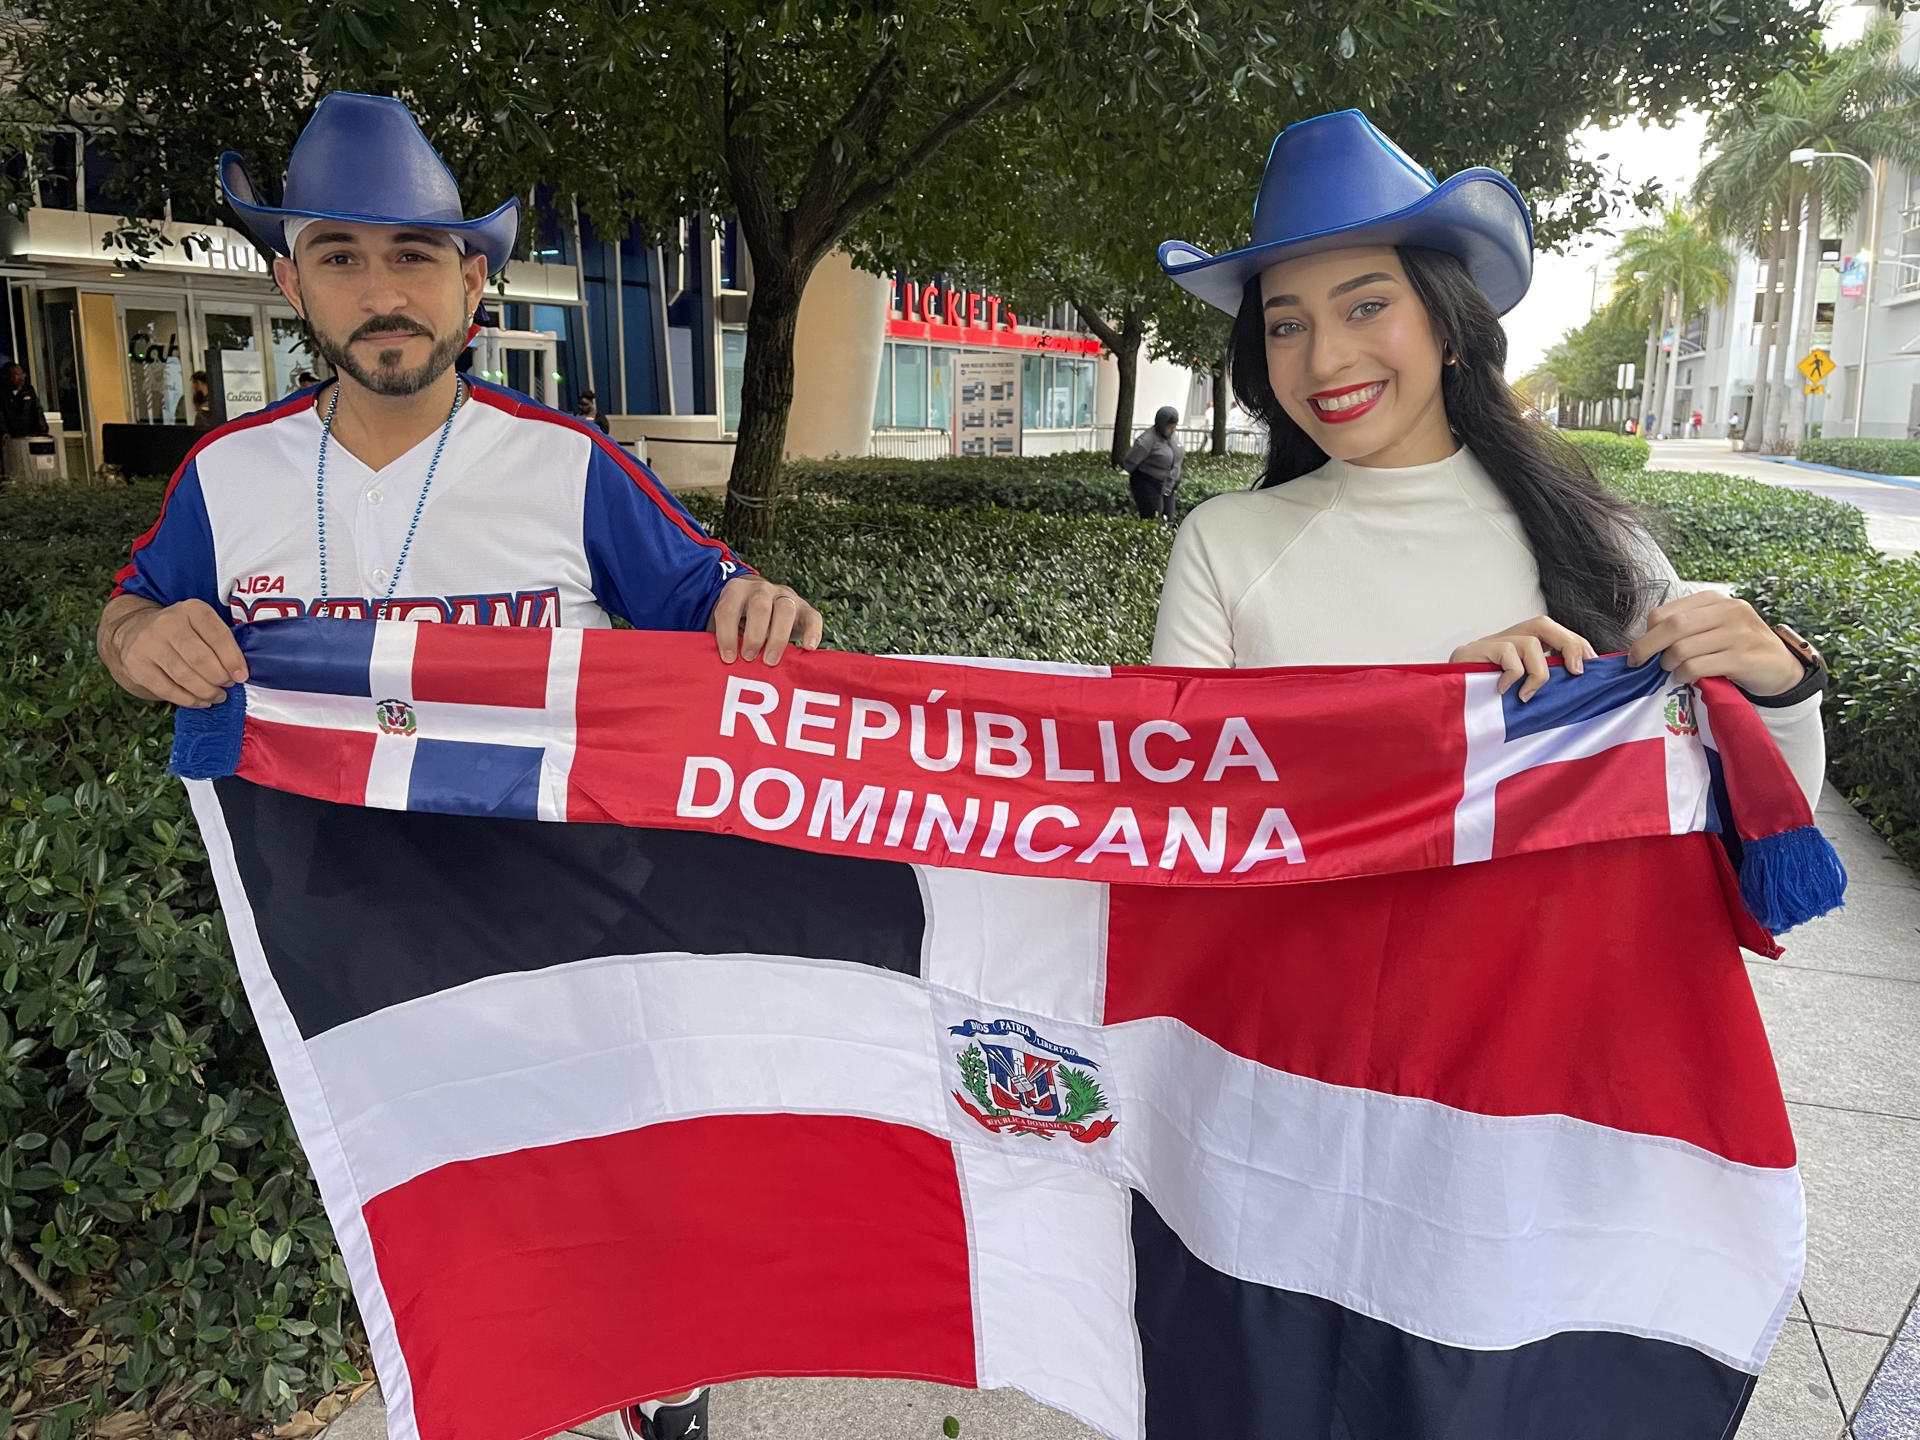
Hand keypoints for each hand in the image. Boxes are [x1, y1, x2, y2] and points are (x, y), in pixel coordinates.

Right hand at [101, 598, 247, 706]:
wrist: (134, 630)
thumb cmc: (182, 632)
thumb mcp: (201, 624)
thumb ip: (220, 642)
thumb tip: (239, 673)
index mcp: (192, 609)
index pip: (217, 635)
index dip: (233, 659)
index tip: (241, 676)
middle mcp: (168, 623)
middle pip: (200, 658)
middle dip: (219, 677)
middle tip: (227, 686)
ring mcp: (148, 643)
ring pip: (184, 676)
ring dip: (206, 691)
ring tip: (218, 696)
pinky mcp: (136, 664)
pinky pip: (167, 689)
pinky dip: (188, 699)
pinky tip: (200, 701)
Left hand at [709, 576, 822, 664]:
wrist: (763, 606)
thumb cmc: (741, 623)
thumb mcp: (728, 625)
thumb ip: (725, 639)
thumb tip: (718, 667)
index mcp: (736, 591)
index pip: (728, 610)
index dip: (726, 635)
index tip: (728, 659)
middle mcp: (761, 589)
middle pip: (759, 607)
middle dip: (753, 635)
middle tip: (749, 658)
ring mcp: (785, 596)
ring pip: (785, 609)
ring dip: (778, 637)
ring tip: (770, 661)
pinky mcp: (805, 608)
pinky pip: (812, 617)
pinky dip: (812, 632)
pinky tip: (808, 648)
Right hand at [1449, 616, 1594, 701]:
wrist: (1445, 717)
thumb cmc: (1485, 710)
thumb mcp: (1522, 695)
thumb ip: (1542, 684)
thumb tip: (1579, 681)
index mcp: (1516, 649)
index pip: (1552, 632)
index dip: (1575, 643)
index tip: (1592, 665)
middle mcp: (1502, 641)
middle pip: (1542, 624)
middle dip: (1568, 644)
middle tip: (1577, 672)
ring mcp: (1486, 645)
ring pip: (1529, 640)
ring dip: (1539, 671)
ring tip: (1528, 695)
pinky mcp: (1472, 652)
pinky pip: (1508, 653)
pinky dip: (1514, 674)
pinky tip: (1504, 691)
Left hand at [1626, 591, 1802, 693]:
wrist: (1779, 667)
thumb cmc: (1738, 647)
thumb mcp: (1713, 627)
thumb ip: (1685, 628)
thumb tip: (1643, 643)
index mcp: (1714, 600)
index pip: (1665, 613)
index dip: (1646, 634)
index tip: (1640, 650)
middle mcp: (1728, 611)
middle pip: (1671, 627)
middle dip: (1646, 648)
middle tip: (1639, 664)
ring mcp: (1738, 633)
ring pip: (1682, 649)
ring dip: (1669, 665)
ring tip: (1675, 671)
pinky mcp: (1743, 657)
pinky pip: (1697, 667)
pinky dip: (1685, 676)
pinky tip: (1688, 678)